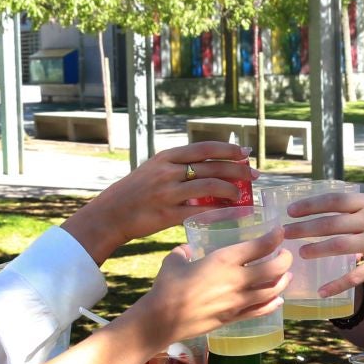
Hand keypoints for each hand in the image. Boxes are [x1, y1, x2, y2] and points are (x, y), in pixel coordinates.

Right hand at [63, 142, 256, 261]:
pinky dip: (220, 212)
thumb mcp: (153, 170)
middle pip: (211, 167)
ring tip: (242, 195)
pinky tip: (232, 213)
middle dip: (237, 170)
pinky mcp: (167, 214)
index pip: (204, 148)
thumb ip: (178, 167)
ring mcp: (167, 193)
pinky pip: (200, 211)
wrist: (110, 215)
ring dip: (231, 190)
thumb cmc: (135, 193)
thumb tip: (211, 168)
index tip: (245, 152)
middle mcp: (168, 171)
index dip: (228, 149)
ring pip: (209, 187)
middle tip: (253, 174)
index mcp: (166, 157)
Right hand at [133, 234, 290, 341]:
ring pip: (272, 291)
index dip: (274, 237)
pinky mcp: (234, 317)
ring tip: (286, 276)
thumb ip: (184, 252)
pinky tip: (278, 300)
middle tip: (285, 254)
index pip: (259, 246)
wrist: (162, 319)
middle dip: (285, 260)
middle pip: (274, 269)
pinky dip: (273, 304)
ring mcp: (238, 301)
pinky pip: (260, 310)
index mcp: (223, 260)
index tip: (280, 232)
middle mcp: (236, 280)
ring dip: (283, 282)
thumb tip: (187, 249)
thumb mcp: (174, 261)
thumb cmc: (167, 287)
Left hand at [282, 192, 363, 293]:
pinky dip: (338, 284)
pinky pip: (357, 275)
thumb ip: (363, 209)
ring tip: (301, 254)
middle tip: (285, 232)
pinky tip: (323, 291)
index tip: (291, 210)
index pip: (334, 201)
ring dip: (317, 250)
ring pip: (340, 246)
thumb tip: (336, 211)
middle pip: (331, 223)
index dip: (310, 205)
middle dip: (305, 228)